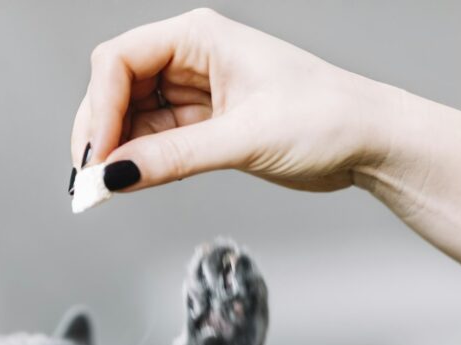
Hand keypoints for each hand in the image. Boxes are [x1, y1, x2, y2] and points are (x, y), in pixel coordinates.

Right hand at [70, 8, 397, 193]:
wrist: (369, 141)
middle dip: (99, 133)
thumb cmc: (327, 119)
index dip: (98, 108)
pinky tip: (129, 183)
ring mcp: (194, 91)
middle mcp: (190, 58)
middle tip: (90, 181)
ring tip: (104, 190)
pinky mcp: (203, 124)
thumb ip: (174, 159)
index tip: (97, 158)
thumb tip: (115, 177)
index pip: (119, 61)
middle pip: (115, 87)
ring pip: (130, 117)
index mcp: (200, 37)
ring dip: (115, 151)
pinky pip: (153, 140)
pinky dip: (137, 162)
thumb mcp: (244, 139)